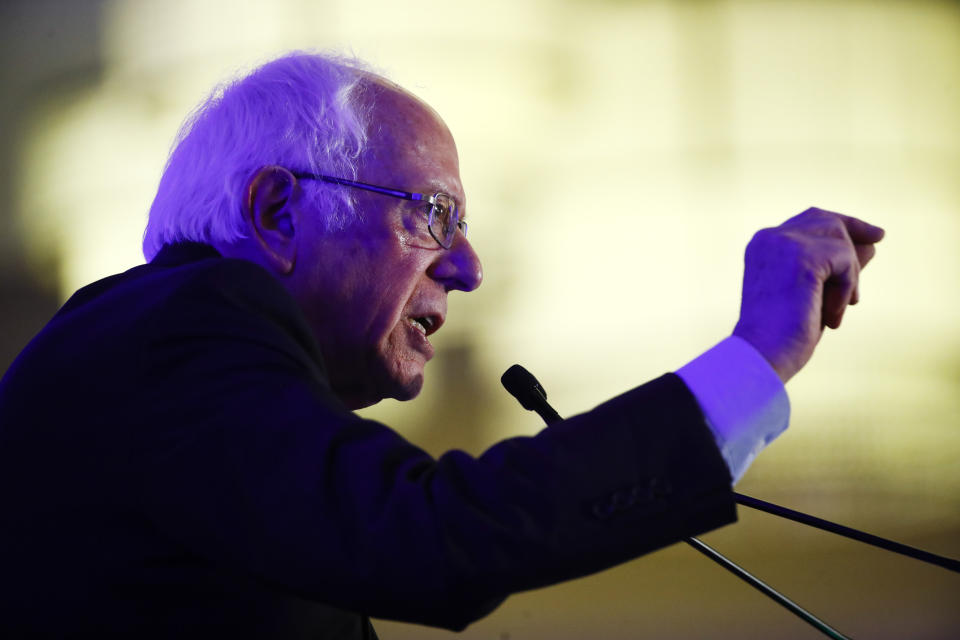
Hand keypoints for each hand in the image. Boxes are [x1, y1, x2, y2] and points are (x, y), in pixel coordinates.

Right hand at [732, 207, 884, 382]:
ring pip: (840, 240)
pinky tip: (832, 316)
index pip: (809, 221)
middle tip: (879, 237)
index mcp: (764, 246)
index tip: (871, 234)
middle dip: (855, 231)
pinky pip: (845, 261)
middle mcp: (770, 238)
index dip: (841, 225)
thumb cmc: (785, 331)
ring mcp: (784, 244)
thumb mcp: (816, 291)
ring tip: (838, 309)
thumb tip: (872, 244)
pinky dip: (847, 289)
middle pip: (826, 220)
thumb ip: (837, 265)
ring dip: (849, 275)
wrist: (763, 354)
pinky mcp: (802, 257)